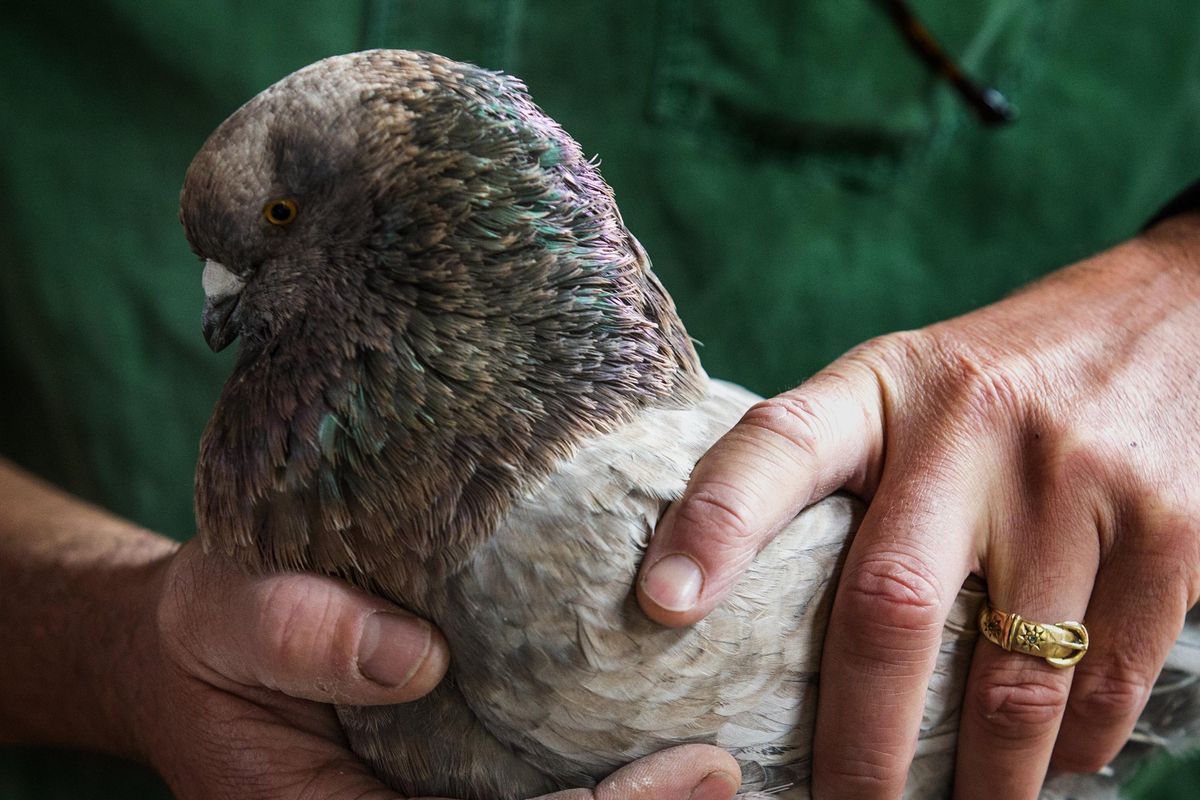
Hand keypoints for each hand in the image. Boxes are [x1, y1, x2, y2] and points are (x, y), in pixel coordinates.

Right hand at [148, 544, 741, 799]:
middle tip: (732, 771)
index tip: (692, 771)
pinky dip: (605, 778)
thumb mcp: (217, 615)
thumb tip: (414, 657)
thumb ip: (290, 633)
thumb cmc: (207, 634)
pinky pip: (532, 790)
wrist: (209, 646)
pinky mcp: (450, 780)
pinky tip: (675, 734)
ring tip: (731, 763)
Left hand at [636, 215, 1199, 797]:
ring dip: (981, 782)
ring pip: (1011, 682)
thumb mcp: (903, 388)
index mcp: (880, 389)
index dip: (714, 523)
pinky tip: (1048, 761)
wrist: (1172, 318)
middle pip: (891, 608)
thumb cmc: (1000, 378)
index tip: (663, 605)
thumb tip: (735, 594)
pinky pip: (1105, 683)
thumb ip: (836, 469)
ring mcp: (1076, 479)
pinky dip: (1072, 749)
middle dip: (859, 745)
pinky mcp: (1171, 530)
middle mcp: (971, 427)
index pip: (778, 445)